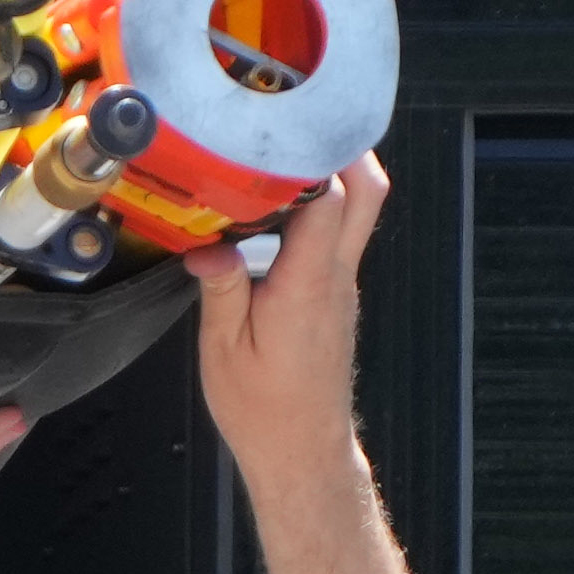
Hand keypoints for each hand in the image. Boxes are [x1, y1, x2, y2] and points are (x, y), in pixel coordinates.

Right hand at [189, 144, 386, 488]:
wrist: (302, 452)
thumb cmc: (264, 411)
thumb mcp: (224, 351)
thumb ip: (221, 289)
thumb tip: (208, 246)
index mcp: (307, 285)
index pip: (328, 199)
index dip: (306, 157)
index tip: (275, 130)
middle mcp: (335, 277)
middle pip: (366, 191)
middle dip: (340, 146)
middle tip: (298, 121)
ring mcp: (341, 284)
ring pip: (358, 209)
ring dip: (331, 173)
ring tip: (284, 152)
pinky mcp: (335, 294)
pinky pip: (338, 234)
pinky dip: (318, 207)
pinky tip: (279, 205)